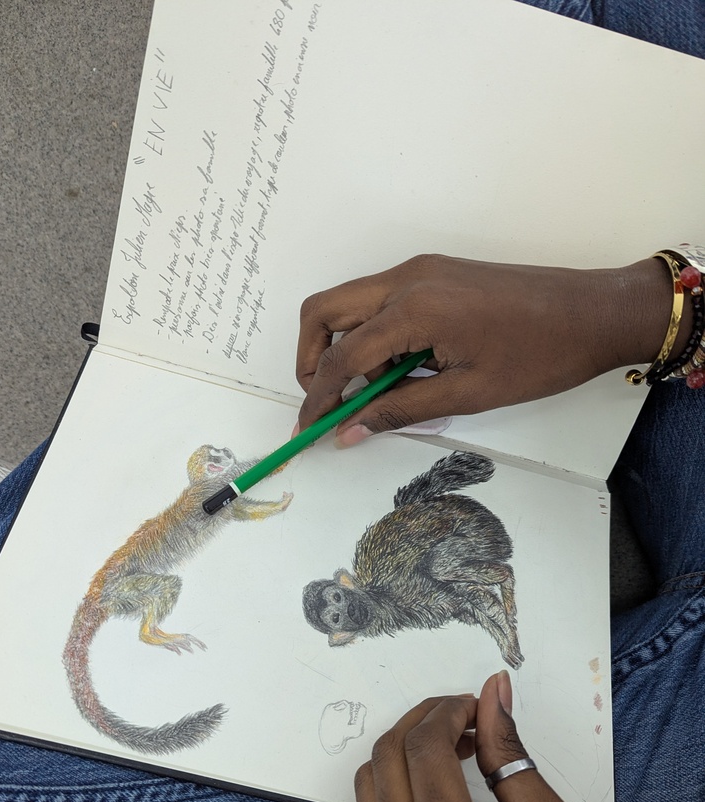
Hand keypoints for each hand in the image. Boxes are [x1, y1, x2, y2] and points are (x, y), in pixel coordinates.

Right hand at [296, 254, 675, 442]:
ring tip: (375, 390)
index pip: (341, 355)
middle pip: (323, 311)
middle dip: (310, 359)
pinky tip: (401, 367)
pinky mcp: (433, 272)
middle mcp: (407, 279)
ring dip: (343, 346)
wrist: (594, 312)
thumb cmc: (540, 356)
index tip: (307, 429)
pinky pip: (379, 300)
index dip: (318, 397)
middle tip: (325, 401)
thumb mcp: (467, 394)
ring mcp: (420, 270)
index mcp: (414, 309)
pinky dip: (371, 333)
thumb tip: (348, 432)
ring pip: (349, 302)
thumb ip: (400, 410)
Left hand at [354, 672, 648, 801]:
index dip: (445, 712)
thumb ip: (516, 764)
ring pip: (366, 799)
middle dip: (420, 725)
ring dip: (402, 762)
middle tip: (461, 720)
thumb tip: (490, 697)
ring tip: (451, 759)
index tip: (472, 705)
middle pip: (384, 766)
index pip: (423, 755)